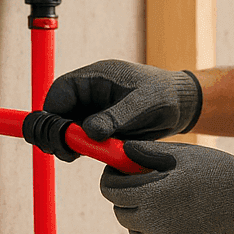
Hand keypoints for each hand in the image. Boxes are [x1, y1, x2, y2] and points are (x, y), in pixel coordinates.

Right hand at [43, 60, 202, 140]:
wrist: (183, 106)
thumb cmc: (164, 95)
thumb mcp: (141, 104)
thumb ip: (115, 117)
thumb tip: (89, 132)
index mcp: (94, 77)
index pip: (59, 92)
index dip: (51, 114)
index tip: (54, 136)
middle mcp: (90, 93)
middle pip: (59, 112)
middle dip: (57, 133)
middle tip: (65, 153)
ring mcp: (94, 110)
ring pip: (69, 128)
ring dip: (70, 143)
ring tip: (78, 156)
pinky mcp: (102, 126)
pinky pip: (84, 139)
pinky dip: (84, 149)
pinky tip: (93, 155)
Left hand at [100, 141, 233, 233]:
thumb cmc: (217, 172)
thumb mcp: (181, 155)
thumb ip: (146, 152)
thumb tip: (120, 150)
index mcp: (152, 194)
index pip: (110, 190)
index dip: (109, 178)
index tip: (117, 171)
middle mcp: (153, 222)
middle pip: (120, 211)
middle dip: (124, 196)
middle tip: (141, 183)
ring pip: (133, 230)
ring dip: (138, 215)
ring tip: (161, 200)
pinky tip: (170, 218)